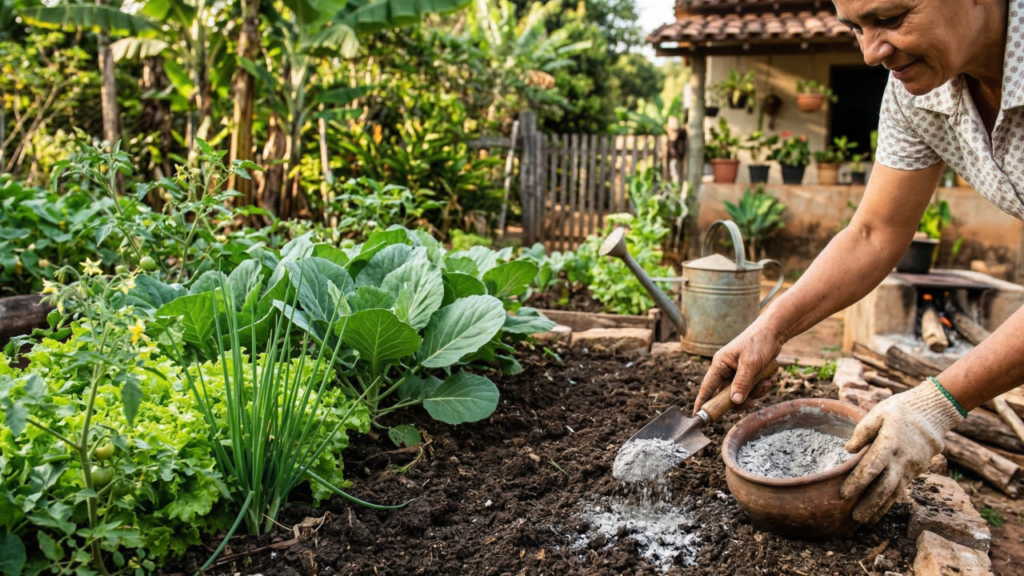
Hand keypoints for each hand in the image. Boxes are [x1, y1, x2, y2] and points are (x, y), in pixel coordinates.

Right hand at [693, 320, 784, 415]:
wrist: (774, 331)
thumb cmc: (758, 341)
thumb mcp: (750, 363)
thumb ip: (742, 382)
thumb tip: (735, 401)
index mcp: (720, 364)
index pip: (707, 386)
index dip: (702, 401)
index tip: (697, 415)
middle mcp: (726, 369)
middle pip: (728, 394)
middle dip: (742, 398)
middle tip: (752, 402)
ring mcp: (737, 372)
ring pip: (742, 393)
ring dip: (756, 390)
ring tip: (767, 381)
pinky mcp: (748, 374)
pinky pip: (752, 388)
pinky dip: (762, 385)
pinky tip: (770, 377)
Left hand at [840, 382, 964, 523]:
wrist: (932, 414)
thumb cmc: (900, 411)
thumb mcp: (879, 413)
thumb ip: (863, 431)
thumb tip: (848, 449)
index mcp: (890, 443)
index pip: (872, 467)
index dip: (858, 482)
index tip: (844, 494)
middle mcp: (902, 459)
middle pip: (885, 486)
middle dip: (869, 504)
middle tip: (854, 518)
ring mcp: (912, 467)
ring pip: (895, 492)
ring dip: (880, 508)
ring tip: (865, 520)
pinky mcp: (916, 471)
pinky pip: (902, 489)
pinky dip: (890, 502)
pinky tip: (879, 511)